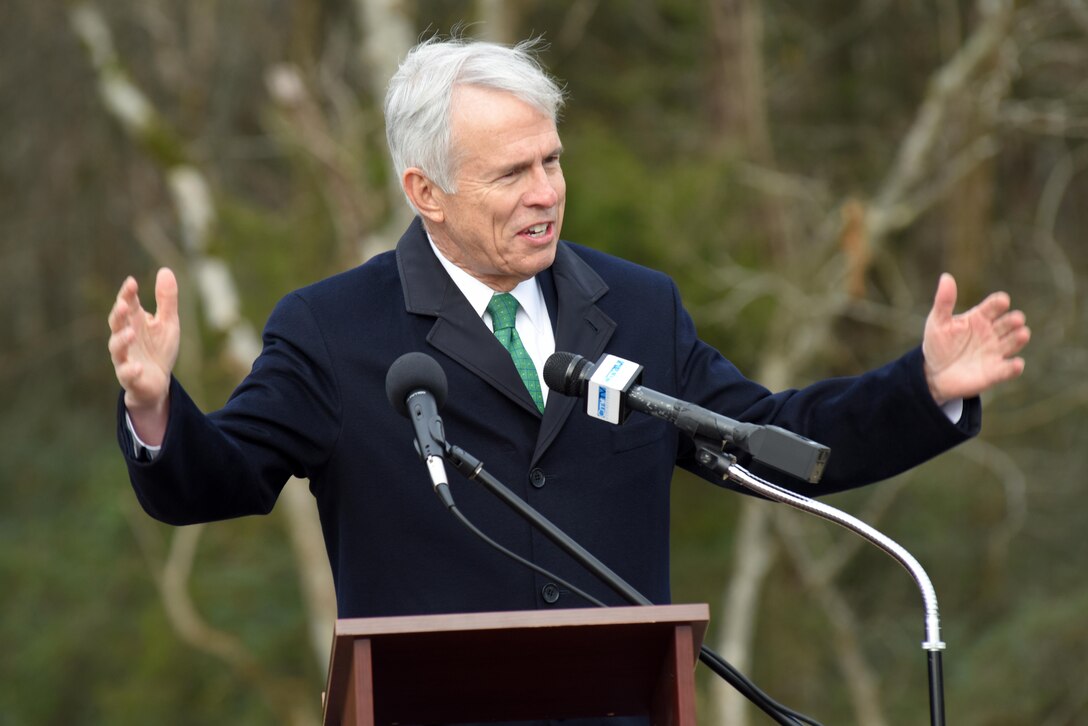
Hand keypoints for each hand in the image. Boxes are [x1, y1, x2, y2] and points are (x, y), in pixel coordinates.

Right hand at [107, 268, 179, 443]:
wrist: (158, 382)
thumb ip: (166, 299)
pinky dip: (130, 370)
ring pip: (117, 348)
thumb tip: (165, 270)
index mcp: (134, 322)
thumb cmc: (159, 348)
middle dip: (118, 315)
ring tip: (131, 333)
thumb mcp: (168, 322)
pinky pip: (126, 374)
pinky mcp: (130, 377)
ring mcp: (125, 358)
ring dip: (122, 340)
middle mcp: (125, 338)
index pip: (127, 304)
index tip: (132, 282)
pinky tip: (137, 366)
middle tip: (124, 305)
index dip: (127, 294)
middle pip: (117, 324)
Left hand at [922, 273, 1029, 403]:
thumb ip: (944, 301)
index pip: (995, 306)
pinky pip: (1009, 369)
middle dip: (1014, 320)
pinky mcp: (995, 371)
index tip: (1001, 302)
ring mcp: (996, 351)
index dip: (999, 303)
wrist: (933, 372)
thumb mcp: (937, 321)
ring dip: (1019, 338)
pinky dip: (1014, 367)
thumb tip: (946, 277)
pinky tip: (1016, 364)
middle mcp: (992, 332)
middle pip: (1009, 323)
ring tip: (1022, 334)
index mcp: (980, 317)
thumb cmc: (938, 343)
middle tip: (1015, 320)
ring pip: (1014, 342)